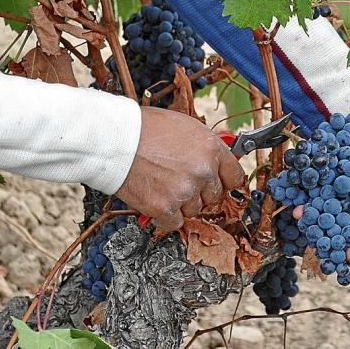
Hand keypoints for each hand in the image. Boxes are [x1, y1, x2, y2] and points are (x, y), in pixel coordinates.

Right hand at [116, 107, 245, 230]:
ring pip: (194, 210)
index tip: (220, 184)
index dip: (226, 181)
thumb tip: (215, 162)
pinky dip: (166, 216)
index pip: (235, 176)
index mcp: (211, 149)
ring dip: (181, 203)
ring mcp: (185, 191)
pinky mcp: (164, 208)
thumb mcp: (186, 127)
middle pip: (214, 196)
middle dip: (199, 191)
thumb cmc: (145, 129)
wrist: (114, 139)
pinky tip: (156, 200)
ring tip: (163, 185)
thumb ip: (204, 147)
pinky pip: (175, 222)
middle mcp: (202, 171)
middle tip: (180, 181)